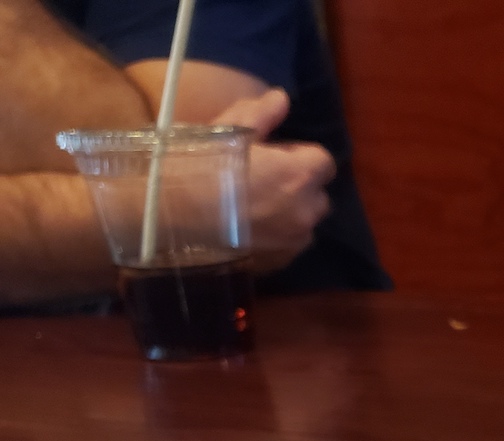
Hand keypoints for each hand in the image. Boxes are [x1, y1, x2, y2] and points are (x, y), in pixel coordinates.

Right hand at [214, 88, 334, 272]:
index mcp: (299, 175)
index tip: (271, 154)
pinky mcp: (279, 264)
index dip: (297, 155)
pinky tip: (246, 229)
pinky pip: (288, 245)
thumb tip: (282, 98)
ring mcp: (294, 242)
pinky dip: (276, 236)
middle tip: (260, 179)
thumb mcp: (226, 131)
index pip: (322, 160)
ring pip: (304, 222)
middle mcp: (306, 211)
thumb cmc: (197, 167)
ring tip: (251, 207)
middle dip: (297, 185)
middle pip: (317, 194)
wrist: (167, 219)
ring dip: (288, 212)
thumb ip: (261, 114)